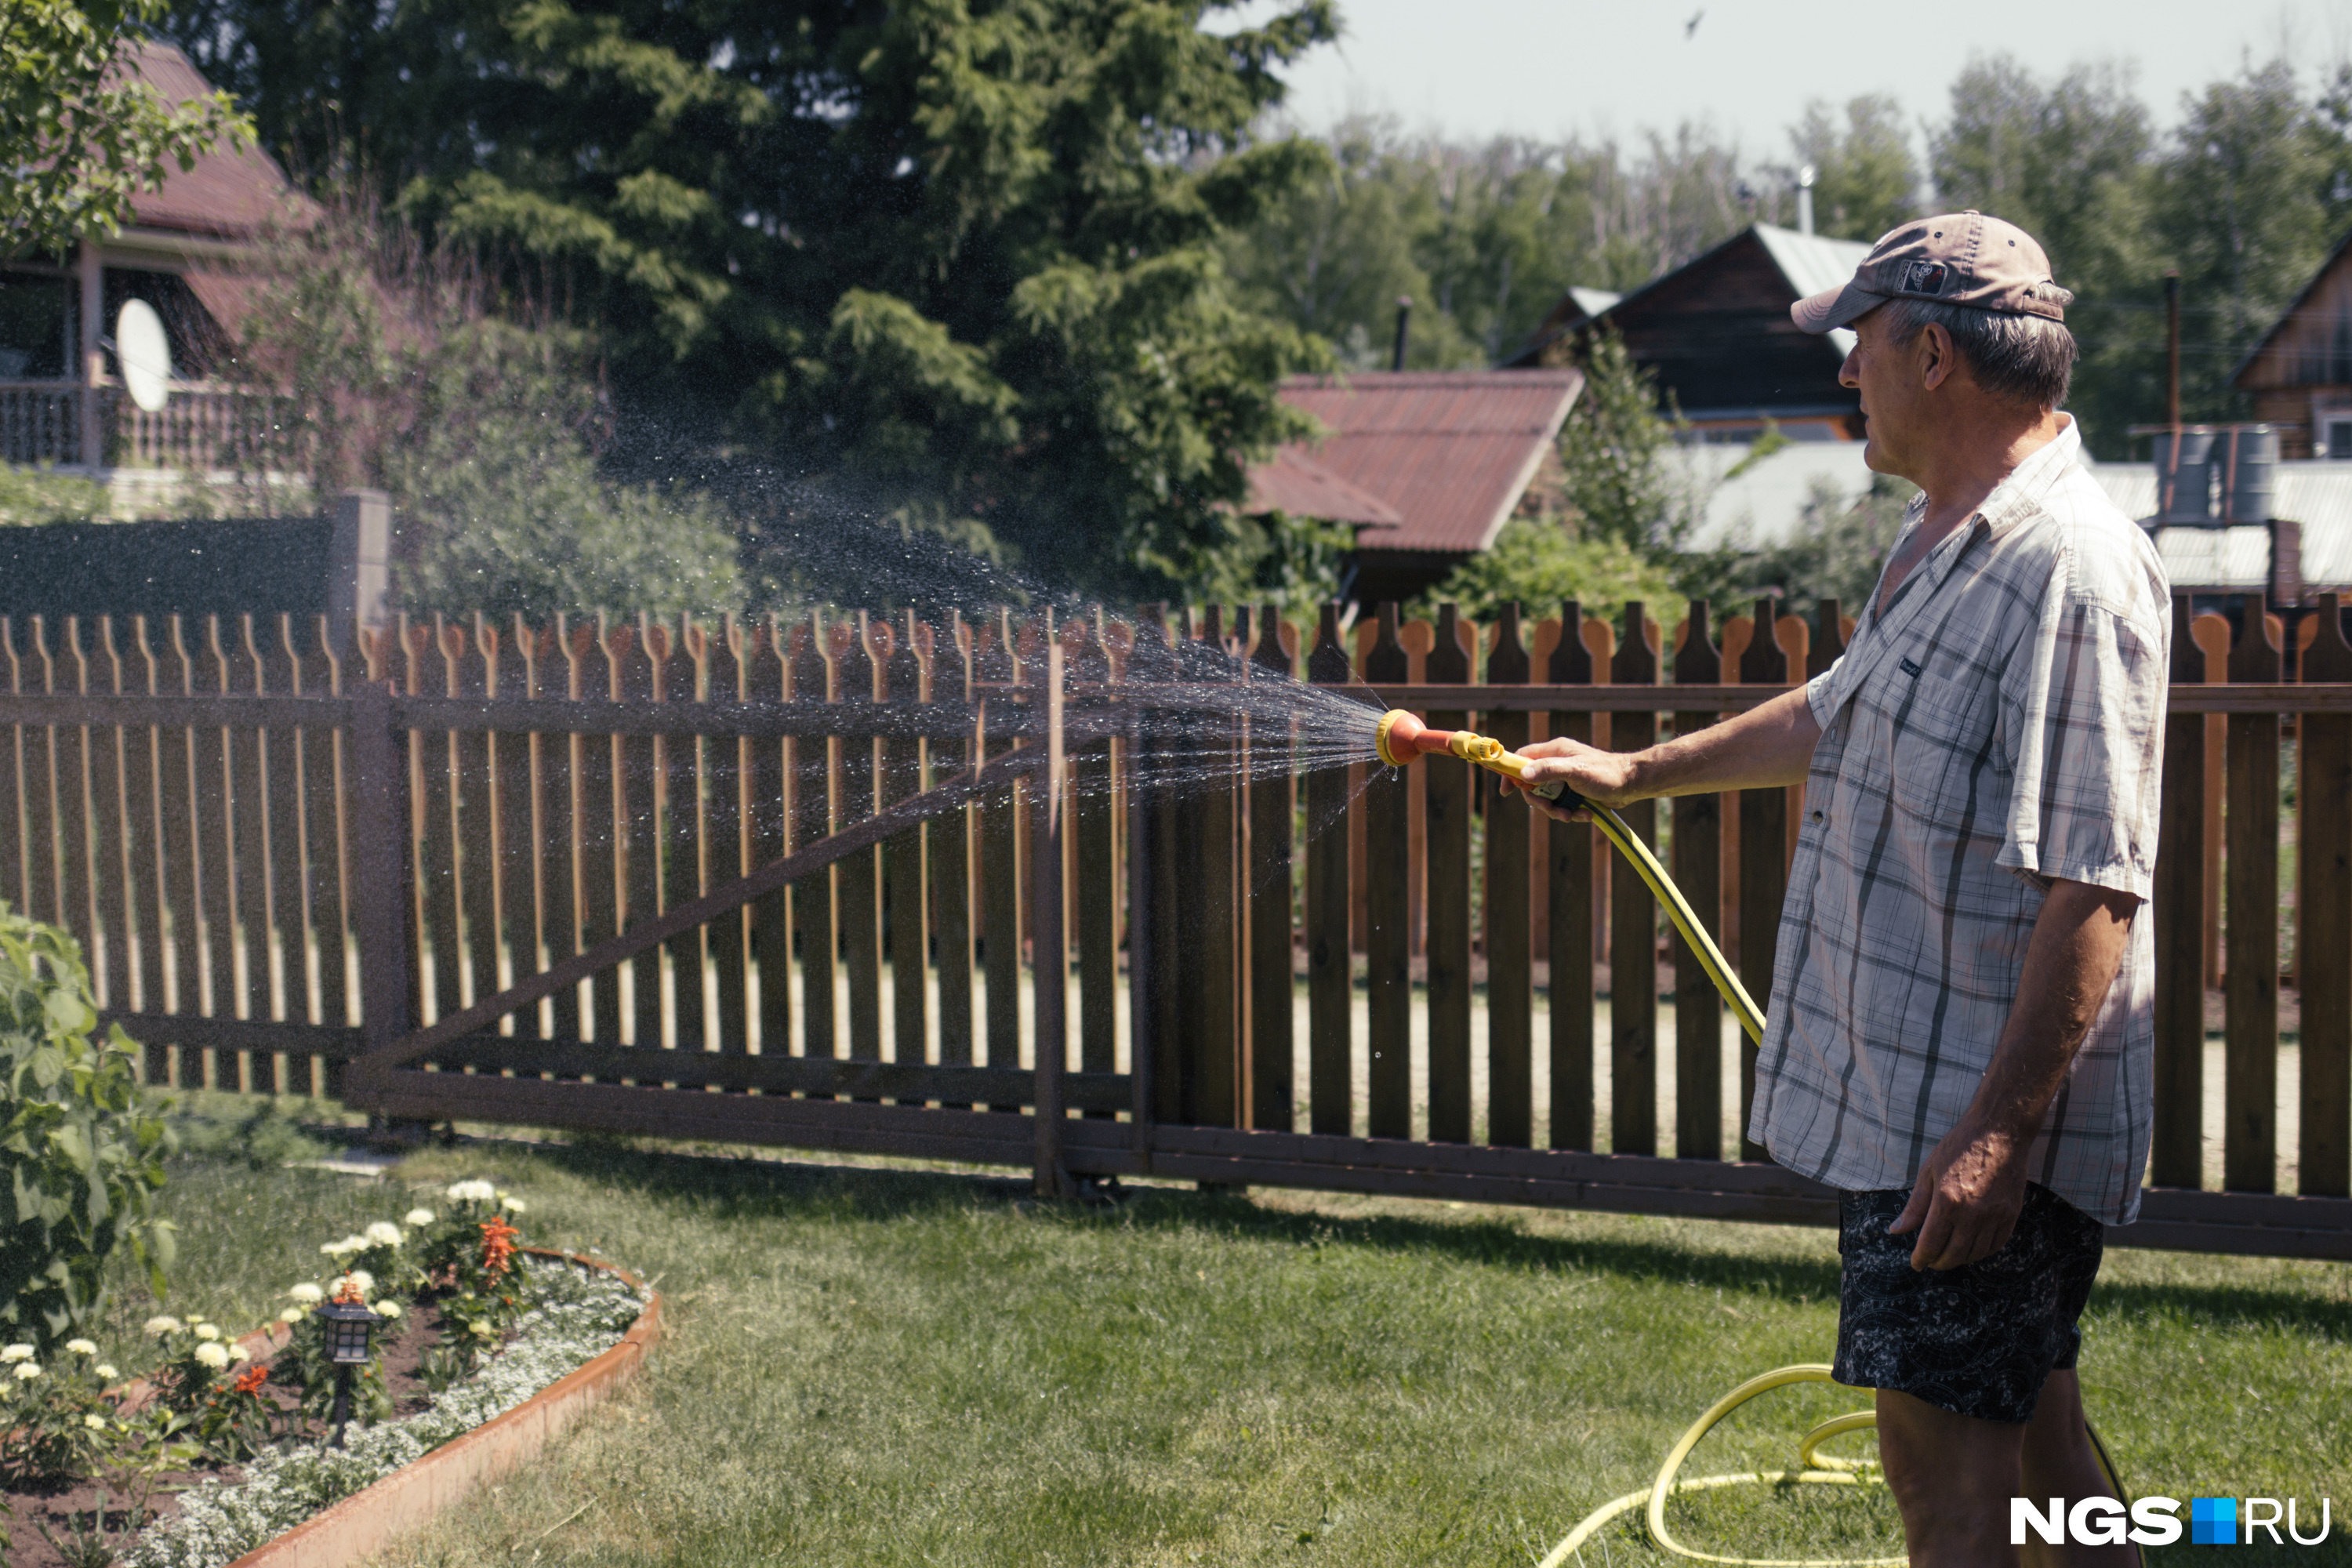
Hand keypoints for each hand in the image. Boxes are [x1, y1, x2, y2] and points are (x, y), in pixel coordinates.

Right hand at [1503, 736, 1643, 820]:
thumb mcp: (1575, 771)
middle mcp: (1557, 763)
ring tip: (1573, 815)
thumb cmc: (1605, 773)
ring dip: (1557, 811)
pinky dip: (1571, 813)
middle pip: (1532, 784)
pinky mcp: (1574, 792)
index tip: (1506, 791)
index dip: (1511, 773)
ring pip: (1547, 798)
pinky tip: (1585, 813)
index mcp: (1554, 751)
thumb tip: (1522, 775)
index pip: (1522, 757)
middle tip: (1550, 808)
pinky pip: (1562, 805)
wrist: (1631, 784)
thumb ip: (1548, 770)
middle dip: (1540, 801)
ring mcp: (1565, 778)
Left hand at [1887, 1115, 2031, 1269]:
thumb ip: (1915, 1206)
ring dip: (1960, 1259)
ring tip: (1949, 1255)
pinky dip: (1982, 1252)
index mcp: (1947, 1202)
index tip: (1916, 1264)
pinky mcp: (2011, 1214)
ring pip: (1976, 1253)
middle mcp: (1972, 1213)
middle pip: (1954, 1254)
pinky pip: (1996, 1244)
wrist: (1998, 1132)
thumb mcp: (1929, 1172)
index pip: (1931, 1243)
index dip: (1921, 1258)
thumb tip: (1896, 1230)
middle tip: (1931, 1261)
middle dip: (1939, 1262)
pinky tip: (1972, 1248)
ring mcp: (1994, 1215)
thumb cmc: (1959, 1148)